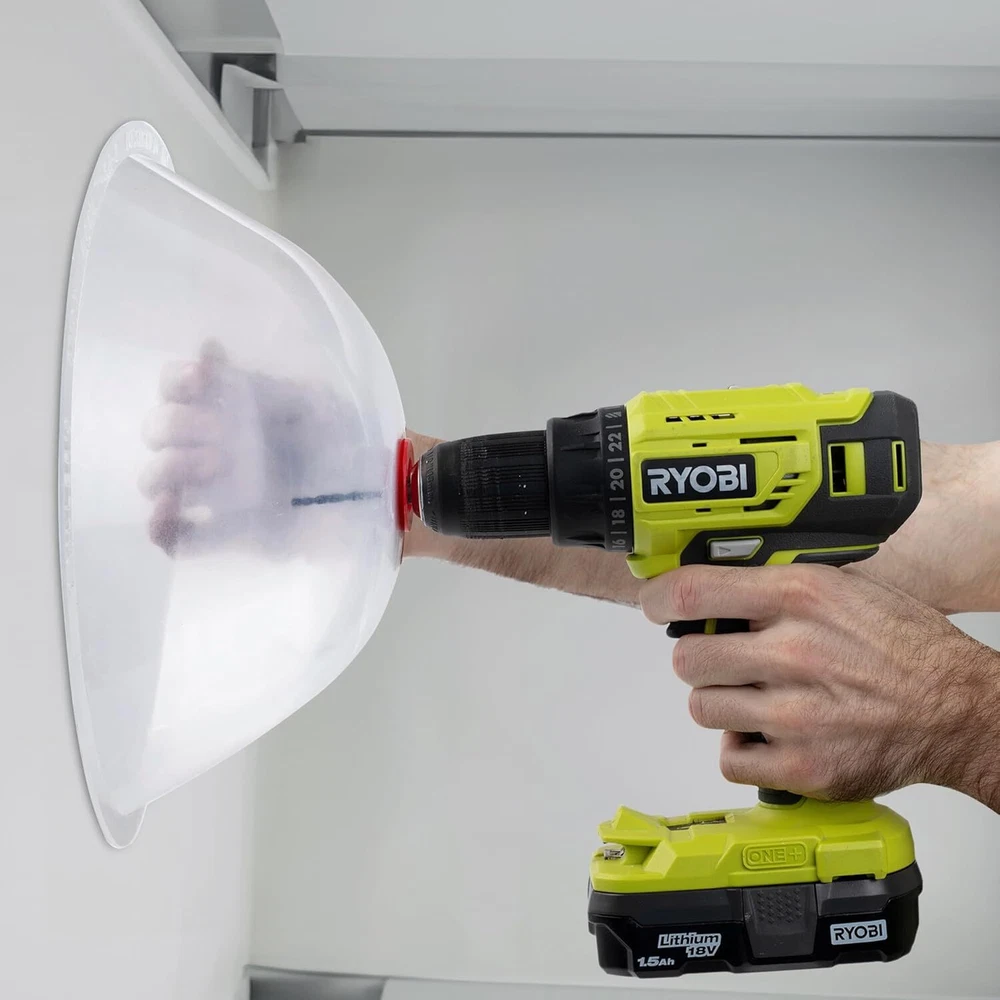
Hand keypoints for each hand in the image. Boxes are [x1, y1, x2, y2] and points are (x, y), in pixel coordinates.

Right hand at [140, 342, 370, 555]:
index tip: (201, 381)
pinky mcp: (230, 535)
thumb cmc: (349, 438)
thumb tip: (207, 349)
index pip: (176, 389)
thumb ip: (257, 381)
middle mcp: (215, 446)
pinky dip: (161, 525)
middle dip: (177, 427)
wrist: (380, 491)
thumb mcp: (311, 399)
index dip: (176, 382)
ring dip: (172, 468)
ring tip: (218, 468)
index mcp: (232, 409)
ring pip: (157, 479)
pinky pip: (177, 538)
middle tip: (222, 437)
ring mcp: (218, 493)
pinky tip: (172, 509)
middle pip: (159, 431)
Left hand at [639, 564, 999, 808]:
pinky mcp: (802, 766)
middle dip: (700, 659)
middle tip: (724, 661)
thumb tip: (715, 585)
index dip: (660, 599)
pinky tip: (770, 733)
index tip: (655, 605)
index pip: (693, 591)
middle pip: (687, 659)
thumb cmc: (905, 647)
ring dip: (720, 703)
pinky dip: (743, 748)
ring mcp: (795, 714)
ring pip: (702, 708)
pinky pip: (729, 758)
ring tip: (756, 697)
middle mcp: (793, 653)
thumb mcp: (844, 588)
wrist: (961, 710)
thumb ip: (778, 586)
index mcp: (801, 598)